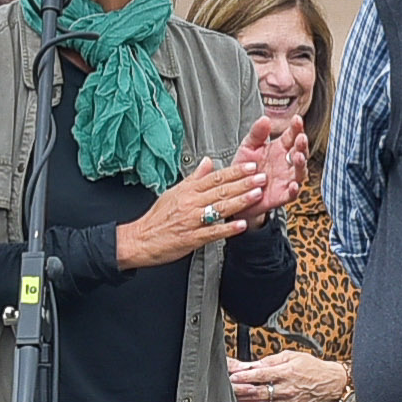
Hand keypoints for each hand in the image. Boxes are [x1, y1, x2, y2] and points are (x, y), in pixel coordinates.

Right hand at [113, 158, 256, 270]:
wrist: (140, 239)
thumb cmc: (158, 217)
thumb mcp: (174, 192)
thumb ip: (194, 178)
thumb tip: (208, 162)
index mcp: (188, 191)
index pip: (215, 177)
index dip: (235, 171)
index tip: (251, 165)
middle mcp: (190, 203)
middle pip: (220, 190)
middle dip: (243, 183)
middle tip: (261, 177)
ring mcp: (191, 220)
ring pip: (219, 208)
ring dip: (240, 201)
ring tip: (257, 195)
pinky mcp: (191, 238)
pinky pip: (212, 232)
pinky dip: (227, 228)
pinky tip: (241, 225)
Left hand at [225, 108, 301, 214]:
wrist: (236, 191)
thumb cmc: (245, 167)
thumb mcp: (248, 146)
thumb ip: (257, 133)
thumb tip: (265, 119)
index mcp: (280, 149)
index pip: (292, 136)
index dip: (296, 128)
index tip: (297, 120)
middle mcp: (286, 163)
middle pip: (299, 152)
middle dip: (302, 145)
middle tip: (301, 138)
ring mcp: (286, 179)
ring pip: (299, 172)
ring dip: (301, 165)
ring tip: (298, 157)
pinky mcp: (282, 195)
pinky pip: (291, 194)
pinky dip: (294, 190)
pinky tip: (293, 185)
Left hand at [230, 350, 349, 401]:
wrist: (329, 382)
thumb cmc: (310, 367)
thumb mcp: (290, 356)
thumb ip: (270, 361)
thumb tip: (252, 364)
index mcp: (286, 373)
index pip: (262, 375)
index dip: (245, 377)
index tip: (232, 377)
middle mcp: (286, 390)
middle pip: (259, 394)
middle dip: (241, 393)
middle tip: (228, 392)